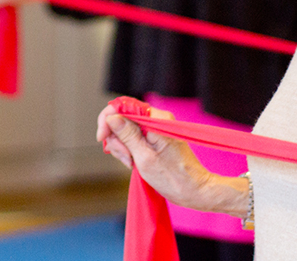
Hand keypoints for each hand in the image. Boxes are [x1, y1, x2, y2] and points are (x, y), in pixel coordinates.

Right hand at [96, 103, 222, 212]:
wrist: (194, 190)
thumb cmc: (173, 177)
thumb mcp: (144, 157)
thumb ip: (127, 135)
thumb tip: (112, 117)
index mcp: (157, 119)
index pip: (124, 107)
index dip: (108, 120)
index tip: (102, 138)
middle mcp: (157, 120)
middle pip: (123, 119)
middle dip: (117, 139)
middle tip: (125, 158)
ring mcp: (156, 129)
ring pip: (126, 130)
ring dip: (123, 147)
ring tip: (132, 164)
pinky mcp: (155, 138)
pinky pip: (134, 138)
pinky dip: (130, 150)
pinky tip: (134, 162)